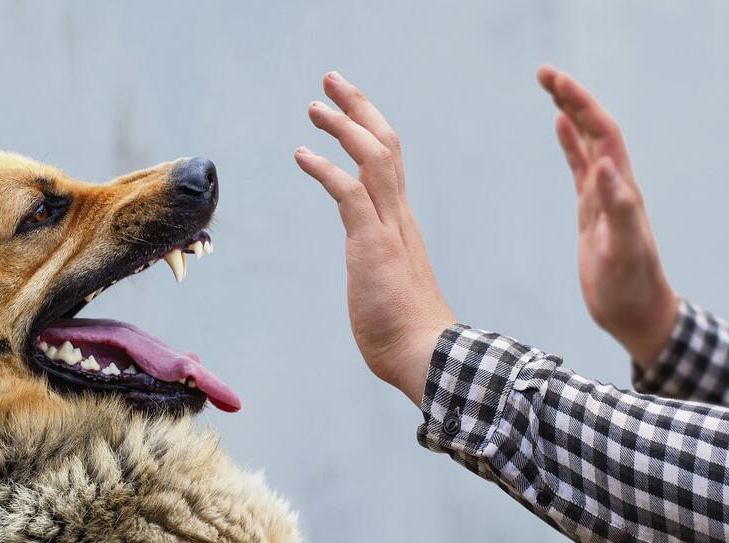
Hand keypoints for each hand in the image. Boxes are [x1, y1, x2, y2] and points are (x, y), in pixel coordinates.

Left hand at [295, 72, 455, 405]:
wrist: (426, 356)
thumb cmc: (406, 332)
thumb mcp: (388, 286)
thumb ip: (380, 268)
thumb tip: (373, 275)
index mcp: (401, 223)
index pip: (389, 162)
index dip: (369, 129)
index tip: (348, 109)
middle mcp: (399, 217)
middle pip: (385, 145)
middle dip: (358, 108)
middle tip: (332, 81)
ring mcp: (388, 228)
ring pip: (373, 158)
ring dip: (343, 126)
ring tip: (314, 106)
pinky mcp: (372, 245)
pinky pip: (349, 193)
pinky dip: (325, 168)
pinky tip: (302, 154)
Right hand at [537, 65, 678, 367]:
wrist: (637, 313)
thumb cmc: (631, 287)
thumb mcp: (623, 250)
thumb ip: (618, 207)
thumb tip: (604, 164)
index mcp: (621, 188)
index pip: (601, 133)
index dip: (580, 104)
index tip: (554, 81)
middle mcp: (615, 185)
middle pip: (594, 128)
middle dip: (571, 97)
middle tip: (543, 72)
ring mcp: (603, 196)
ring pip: (587, 143)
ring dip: (570, 112)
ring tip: (550, 87)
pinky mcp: (592, 211)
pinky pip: (579, 167)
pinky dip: (570, 144)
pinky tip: (559, 128)